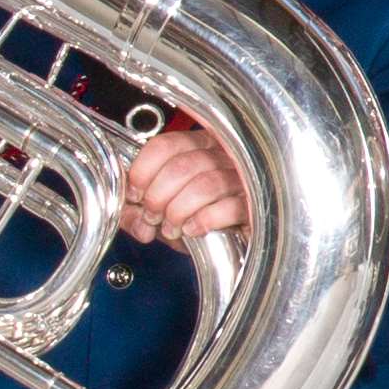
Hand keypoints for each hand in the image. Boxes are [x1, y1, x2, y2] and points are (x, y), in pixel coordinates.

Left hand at [111, 120, 256, 249]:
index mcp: (201, 146)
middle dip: (158, 197)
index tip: (136, 194)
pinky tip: (195, 229)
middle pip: (182, 166)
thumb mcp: (165, 211)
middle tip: (153, 216)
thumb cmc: (205, 218)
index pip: (165, 145)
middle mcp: (224, 155)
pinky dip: (204, 221)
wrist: (240, 243)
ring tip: (173, 227)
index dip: (143, 171)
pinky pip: (228, 207)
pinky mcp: (254, 204)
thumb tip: (134, 221)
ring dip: (178, 211)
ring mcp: (242, 178)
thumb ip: (139, 213)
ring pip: (204, 185)